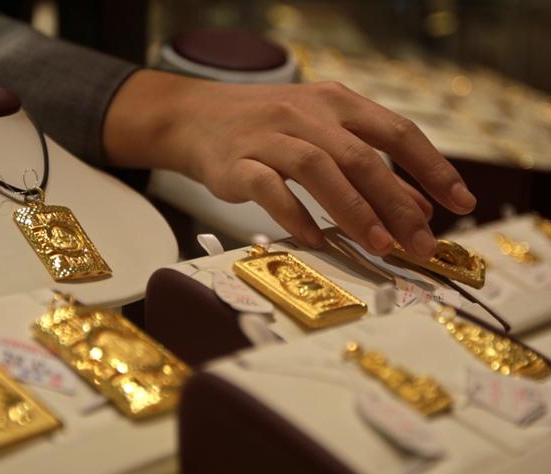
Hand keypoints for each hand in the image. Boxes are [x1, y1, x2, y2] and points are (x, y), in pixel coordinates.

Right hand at [104, 70, 475, 258]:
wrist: (198, 117)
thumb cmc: (269, 127)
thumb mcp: (324, 134)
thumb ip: (371, 165)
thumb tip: (418, 204)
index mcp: (336, 103)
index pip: (396, 132)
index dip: (432, 168)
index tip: (460, 204)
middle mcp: (307, 115)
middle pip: (362, 157)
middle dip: (398, 203)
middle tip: (421, 243)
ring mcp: (270, 137)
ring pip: (319, 170)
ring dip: (354, 211)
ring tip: (379, 246)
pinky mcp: (238, 163)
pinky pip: (270, 189)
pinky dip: (296, 216)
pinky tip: (316, 240)